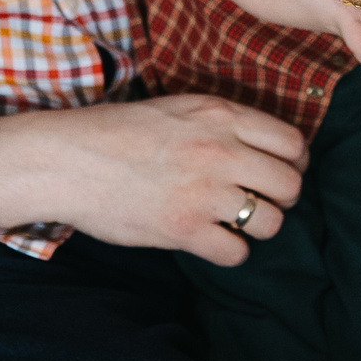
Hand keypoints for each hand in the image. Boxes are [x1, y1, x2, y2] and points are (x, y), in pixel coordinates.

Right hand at [0, 95, 305, 265]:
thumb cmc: (115, 131)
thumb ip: (220, 122)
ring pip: (271, 222)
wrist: (66, 159)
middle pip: (291, 185)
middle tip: (260, 200)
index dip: (293, 162)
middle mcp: (220, 151)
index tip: (278, 172)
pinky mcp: (184, 229)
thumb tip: (261, 147)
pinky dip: (229, 251)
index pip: (293, 143)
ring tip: (234, 222)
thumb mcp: (176, 107)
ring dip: (258, 227)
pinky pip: (237, 252)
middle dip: (282, 197)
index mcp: (220, 115)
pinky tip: (211, 239)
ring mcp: (204, 192)